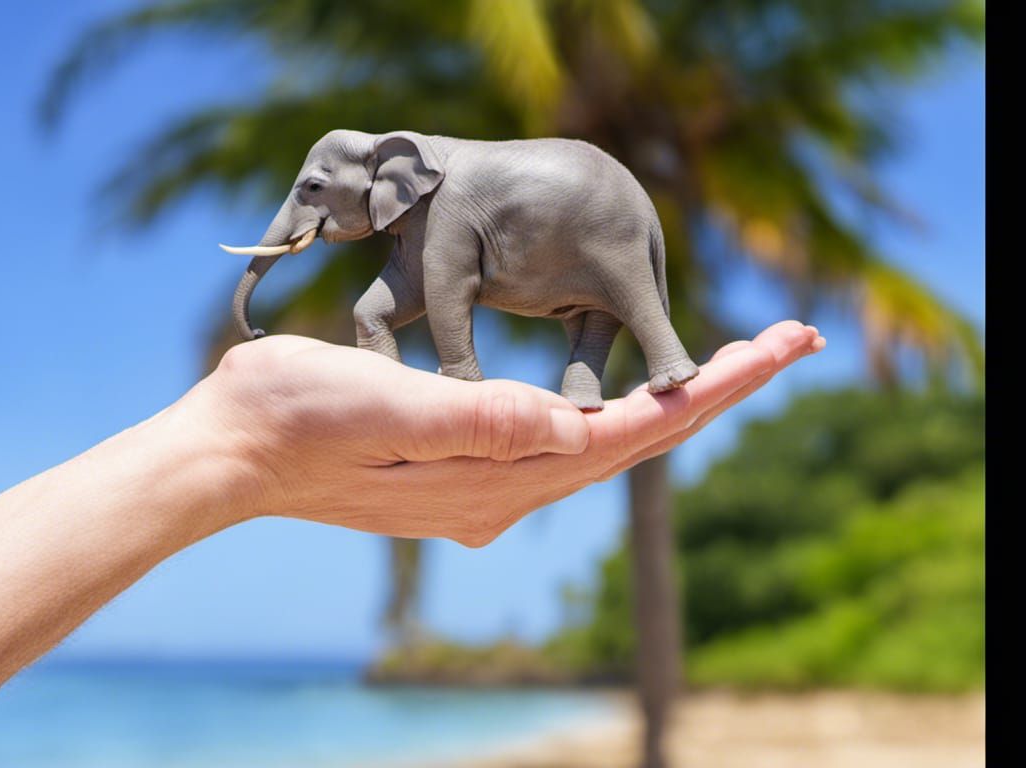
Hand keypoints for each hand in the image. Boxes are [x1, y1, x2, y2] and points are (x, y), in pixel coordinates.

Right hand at [172, 320, 823, 546]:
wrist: (232, 453)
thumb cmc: (296, 416)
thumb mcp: (381, 404)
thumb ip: (473, 418)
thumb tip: (569, 427)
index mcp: (497, 470)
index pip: (633, 429)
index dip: (712, 386)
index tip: (781, 346)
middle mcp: (505, 488)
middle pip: (638, 436)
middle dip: (719, 388)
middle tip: (793, 339)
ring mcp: (485, 485)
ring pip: (610, 440)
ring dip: (677, 399)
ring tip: (740, 360)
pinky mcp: (462, 469)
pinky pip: (566, 442)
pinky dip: (619, 411)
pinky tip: (632, 399)